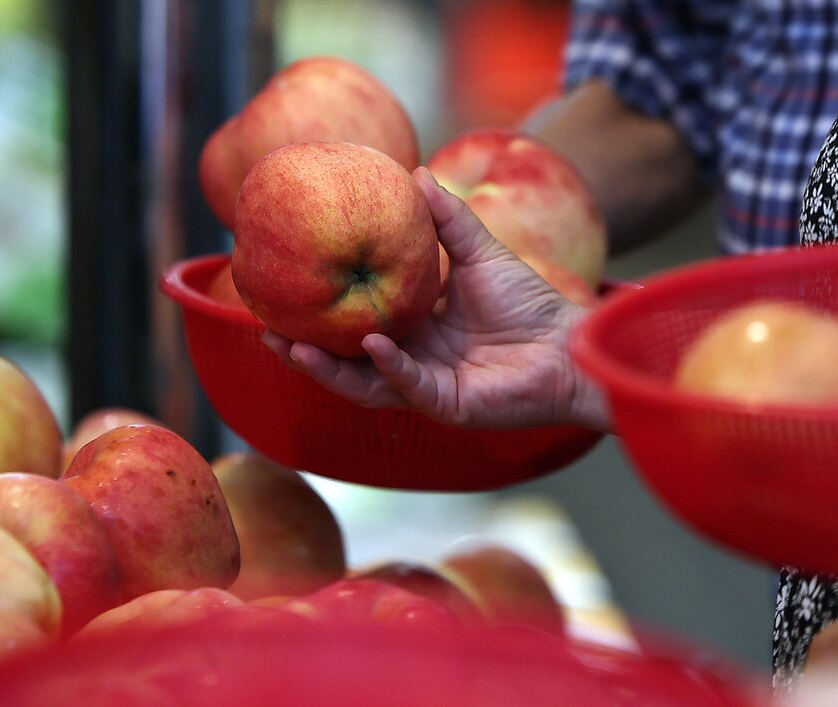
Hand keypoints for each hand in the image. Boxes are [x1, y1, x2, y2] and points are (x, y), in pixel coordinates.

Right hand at [262, 168, 611, 432]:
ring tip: (292, 345)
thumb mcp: (478, 251)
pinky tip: (372, 343)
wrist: (570, 343)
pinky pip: (409, 387)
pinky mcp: (449, 405)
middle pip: (347, 361)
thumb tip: (413, 170)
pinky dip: (389, 366)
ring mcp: (427, 386)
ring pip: (365, 384)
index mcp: (415, 328)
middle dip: (306, 350)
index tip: (284, 291)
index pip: (355, 324)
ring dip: (329, 368)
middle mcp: (413, 360)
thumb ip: (446, 218)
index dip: (320, 314)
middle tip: (267, 328)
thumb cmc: (530, 301)